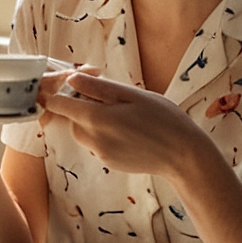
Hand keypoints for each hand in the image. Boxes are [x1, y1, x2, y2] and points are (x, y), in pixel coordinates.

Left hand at [38, 72, 203, 177]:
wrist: (184, 155)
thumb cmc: (164, 118)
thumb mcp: (132, 95)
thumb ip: (98, 88)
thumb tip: (71, 79)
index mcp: (96, 119)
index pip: (57, 104)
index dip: (60, 91)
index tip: (75, 84)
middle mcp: (92, 140)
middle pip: (70, 118)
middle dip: (81, 105)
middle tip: (111, 96)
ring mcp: (100, 154)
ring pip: (82, 132)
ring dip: (92, 120)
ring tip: (122, 113)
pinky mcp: (108, 163)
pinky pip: (96, 144)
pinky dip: (103, 134)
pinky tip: (127, 130)